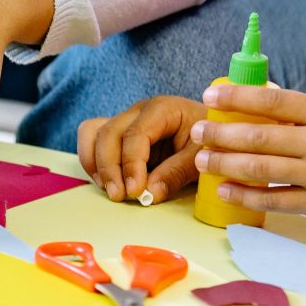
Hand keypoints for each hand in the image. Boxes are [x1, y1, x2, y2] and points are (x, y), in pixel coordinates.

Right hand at [76, 96, 207, 204]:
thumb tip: (149, 194)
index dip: (131, 164)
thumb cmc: (209, 141)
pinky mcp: (118, 135)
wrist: (213, 134)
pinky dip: (93, 161)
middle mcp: (138, 112)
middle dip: (109, 167)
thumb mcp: (201, 157)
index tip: (134, 191)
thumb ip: (177, 173)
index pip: (136, 134)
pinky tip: (107, 182)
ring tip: (111, 189)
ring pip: (93, 133)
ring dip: (96, 164)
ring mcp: (125, 122)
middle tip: (120, 196)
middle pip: (108, 133)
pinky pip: (92, 139)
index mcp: (162, 109)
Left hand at [190, 85, 305, 225]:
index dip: (238, 96)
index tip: (211, 95)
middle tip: (197, 131)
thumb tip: (262, 105)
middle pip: (259, 135)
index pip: (275, 99)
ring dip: (224, 163)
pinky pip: (273, 200)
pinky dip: (244, 195)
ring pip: (260, 167)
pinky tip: (224, 189)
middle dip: (221, 133)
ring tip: (201, 159)